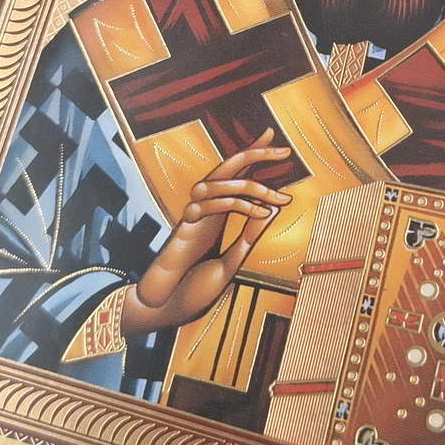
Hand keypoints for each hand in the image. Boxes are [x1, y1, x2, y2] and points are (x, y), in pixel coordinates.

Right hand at [121, 134, 292, 333]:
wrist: (162, 307)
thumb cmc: (191, 286)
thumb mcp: (230, 261)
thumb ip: (248, 237)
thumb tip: (270, 211)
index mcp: (217, 212)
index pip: (237, 175)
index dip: (254, 155)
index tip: (274, 138)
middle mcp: (205, 208)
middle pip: (227, 168)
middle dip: (254, 154)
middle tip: (282, 149)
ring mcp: (193, 216)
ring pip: (219, 183)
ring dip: (253, 187)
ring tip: (280, 198)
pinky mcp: (184, 228)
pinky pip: (209, 206)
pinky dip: (237, 206)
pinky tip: (261, 214)